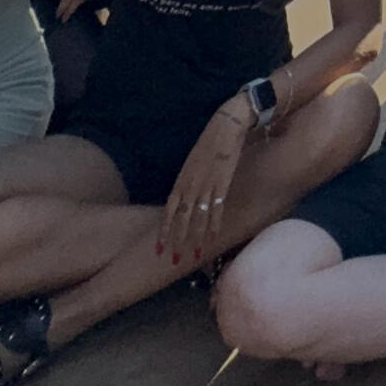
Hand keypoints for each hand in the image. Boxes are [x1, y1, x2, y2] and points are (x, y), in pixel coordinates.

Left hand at [156, 101, 253, 270]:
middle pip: (182, 218)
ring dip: (196, 237)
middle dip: (177, 240)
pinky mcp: (222, 183)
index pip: (168, 211)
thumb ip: (188, 180)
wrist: (227, 125)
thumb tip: (185, 198)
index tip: (158, 249)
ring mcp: (206, 185)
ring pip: (198, 217)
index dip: (163, 230)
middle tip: (174, 260)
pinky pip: (217, 208)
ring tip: (195, 254)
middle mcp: (190, 186)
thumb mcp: (193, 161)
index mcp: (181, 180)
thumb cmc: (210, 142)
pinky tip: (214, 236)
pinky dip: (215, 224)